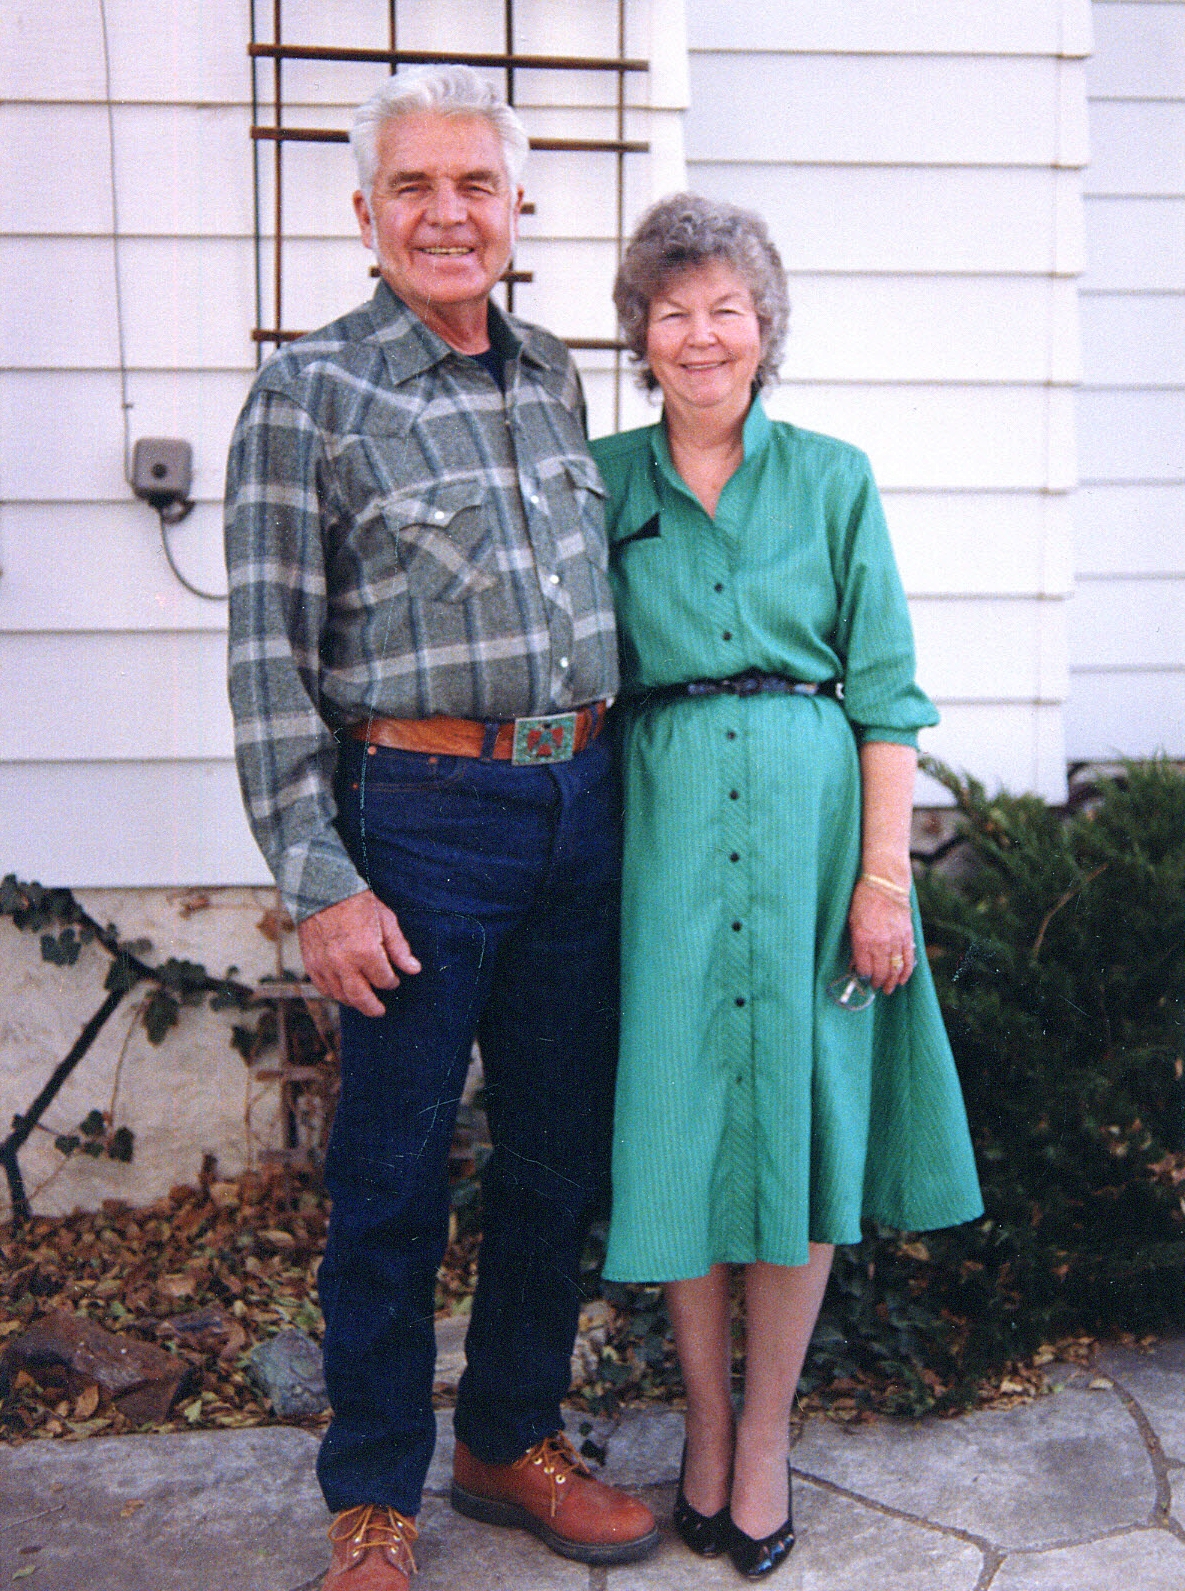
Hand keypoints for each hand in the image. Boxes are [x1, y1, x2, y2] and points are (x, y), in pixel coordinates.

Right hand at [297, 889, 420, 1016]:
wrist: (321, 890)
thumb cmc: (357, 902)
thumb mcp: (386, 920)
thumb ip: (399, 948)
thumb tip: (414, 969)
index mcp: (366, 952)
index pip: (384, 980)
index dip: (391, 981)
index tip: (393, 978)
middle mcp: (344, 964)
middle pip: (362, 998)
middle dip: (374, 1007)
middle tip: (380, 1010)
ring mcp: (325, 966)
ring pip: (341, 996)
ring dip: (354, 1001)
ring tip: (363, 1001)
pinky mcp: (311, 964)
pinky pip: (323, 988)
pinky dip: (334, 993)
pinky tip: (343, 991)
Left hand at [848, 878, 914, 995]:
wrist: (885, 884)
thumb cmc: (864, 900)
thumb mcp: (852, 921)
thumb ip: (855, 943)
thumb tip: (856, 962)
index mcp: (862, 939)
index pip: (864, 968)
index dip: (863, 977)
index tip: (863, 979)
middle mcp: (879, 943)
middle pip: (880, 972)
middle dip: (878, 983)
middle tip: (876, 988)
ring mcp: (895, 940)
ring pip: (895, 969)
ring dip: (892, 982)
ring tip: (889, 989)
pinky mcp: (907, 936)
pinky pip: (908, 959)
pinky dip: (906, 972)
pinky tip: (903, 980)